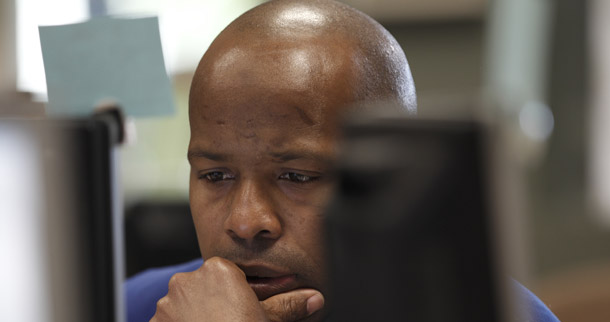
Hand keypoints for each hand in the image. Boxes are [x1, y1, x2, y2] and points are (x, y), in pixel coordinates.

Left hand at [150, 257, 324, 321]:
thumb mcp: (268, 321)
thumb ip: (289, 305)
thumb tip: (315, 298)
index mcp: (219, 270)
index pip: (229, 275)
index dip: (239, 294)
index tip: (245, 311)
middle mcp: (188, 280)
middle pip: (205, 287)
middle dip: (216, 303)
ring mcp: (167, 303)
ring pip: (185, 304)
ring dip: (196, 316)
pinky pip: (171, 321)